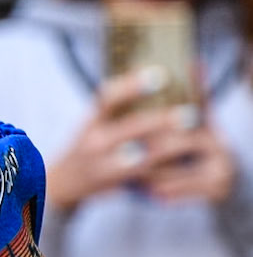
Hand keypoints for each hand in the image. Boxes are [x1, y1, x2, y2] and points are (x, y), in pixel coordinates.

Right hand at [49, 70, 226, 210]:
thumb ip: (116, 106)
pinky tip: (185, 163)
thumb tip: (147, 71)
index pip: (109, 98)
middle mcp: (95, 143)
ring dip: (171, 147)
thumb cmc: (87, 145)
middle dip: (162, 120)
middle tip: (191, 112)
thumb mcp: (93, 123)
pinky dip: (166, 170)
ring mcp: (104, 165)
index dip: (133, 86)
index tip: (160, 75)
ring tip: (193, 138)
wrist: (63, 185)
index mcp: (91, 122)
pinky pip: (145, 177)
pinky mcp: (115, 184)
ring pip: (143, 156)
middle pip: (132, 128)